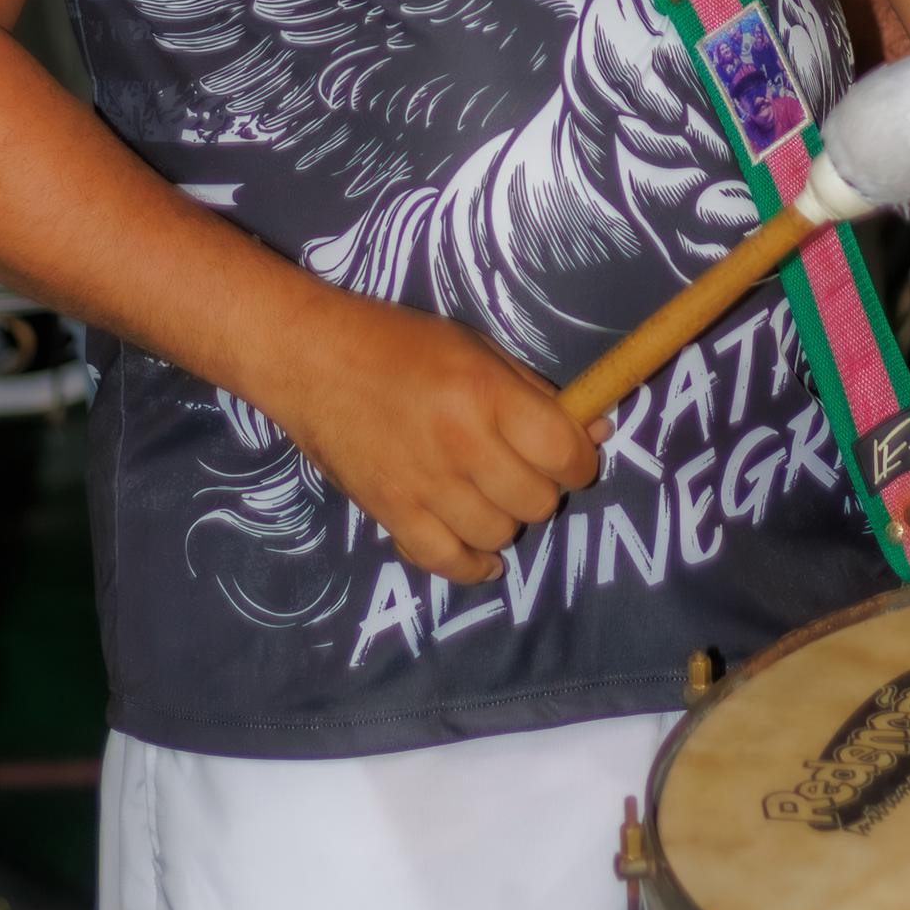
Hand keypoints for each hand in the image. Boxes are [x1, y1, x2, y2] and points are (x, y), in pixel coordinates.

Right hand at [285, 296, 600, 584]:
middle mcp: (460, 445)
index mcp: (486, 395)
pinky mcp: (390, 514)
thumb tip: (597, 430)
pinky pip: (446, 562)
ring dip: (507, 520)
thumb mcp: (478, 349)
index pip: (563, 452)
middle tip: (525, 470)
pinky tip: (482, 554)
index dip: (581, 461)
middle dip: (544, 488)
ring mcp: (423, 486)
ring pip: (499, 534)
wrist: (312, 359)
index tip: (573, 457)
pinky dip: (472, 565)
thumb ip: (537, 394)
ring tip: (493, 496)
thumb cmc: (400, 343)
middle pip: (537, 501)